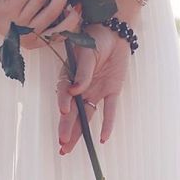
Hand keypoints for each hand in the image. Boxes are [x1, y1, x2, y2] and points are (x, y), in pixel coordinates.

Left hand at [0, 0, 81, 49]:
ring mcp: (18, 21)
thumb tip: (69, 6)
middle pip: (54, 12)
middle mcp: (26, 34)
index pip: (59, 33)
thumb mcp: (29, 23)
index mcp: (33, 42)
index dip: (72, 19)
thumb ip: (46, 20)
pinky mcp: (11, 7)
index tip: (80, 5)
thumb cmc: (9, 14)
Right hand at [56, 22, 131, 153]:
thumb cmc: (96, 37)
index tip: (63, 110)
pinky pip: (109, 110)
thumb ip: (82, 71)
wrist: (116, 32)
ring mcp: (96, 90)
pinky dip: (107, 124)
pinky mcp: (112, 91)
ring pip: (86, 114)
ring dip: (79, 131)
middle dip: (67, 126)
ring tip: (68, 147)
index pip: (64, 92)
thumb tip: (75, 90)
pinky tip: (102, 138)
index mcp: (70, 74)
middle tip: (63, 142)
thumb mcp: (87, 51)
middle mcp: (81, 86)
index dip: (63, 101)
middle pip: (72, 110)